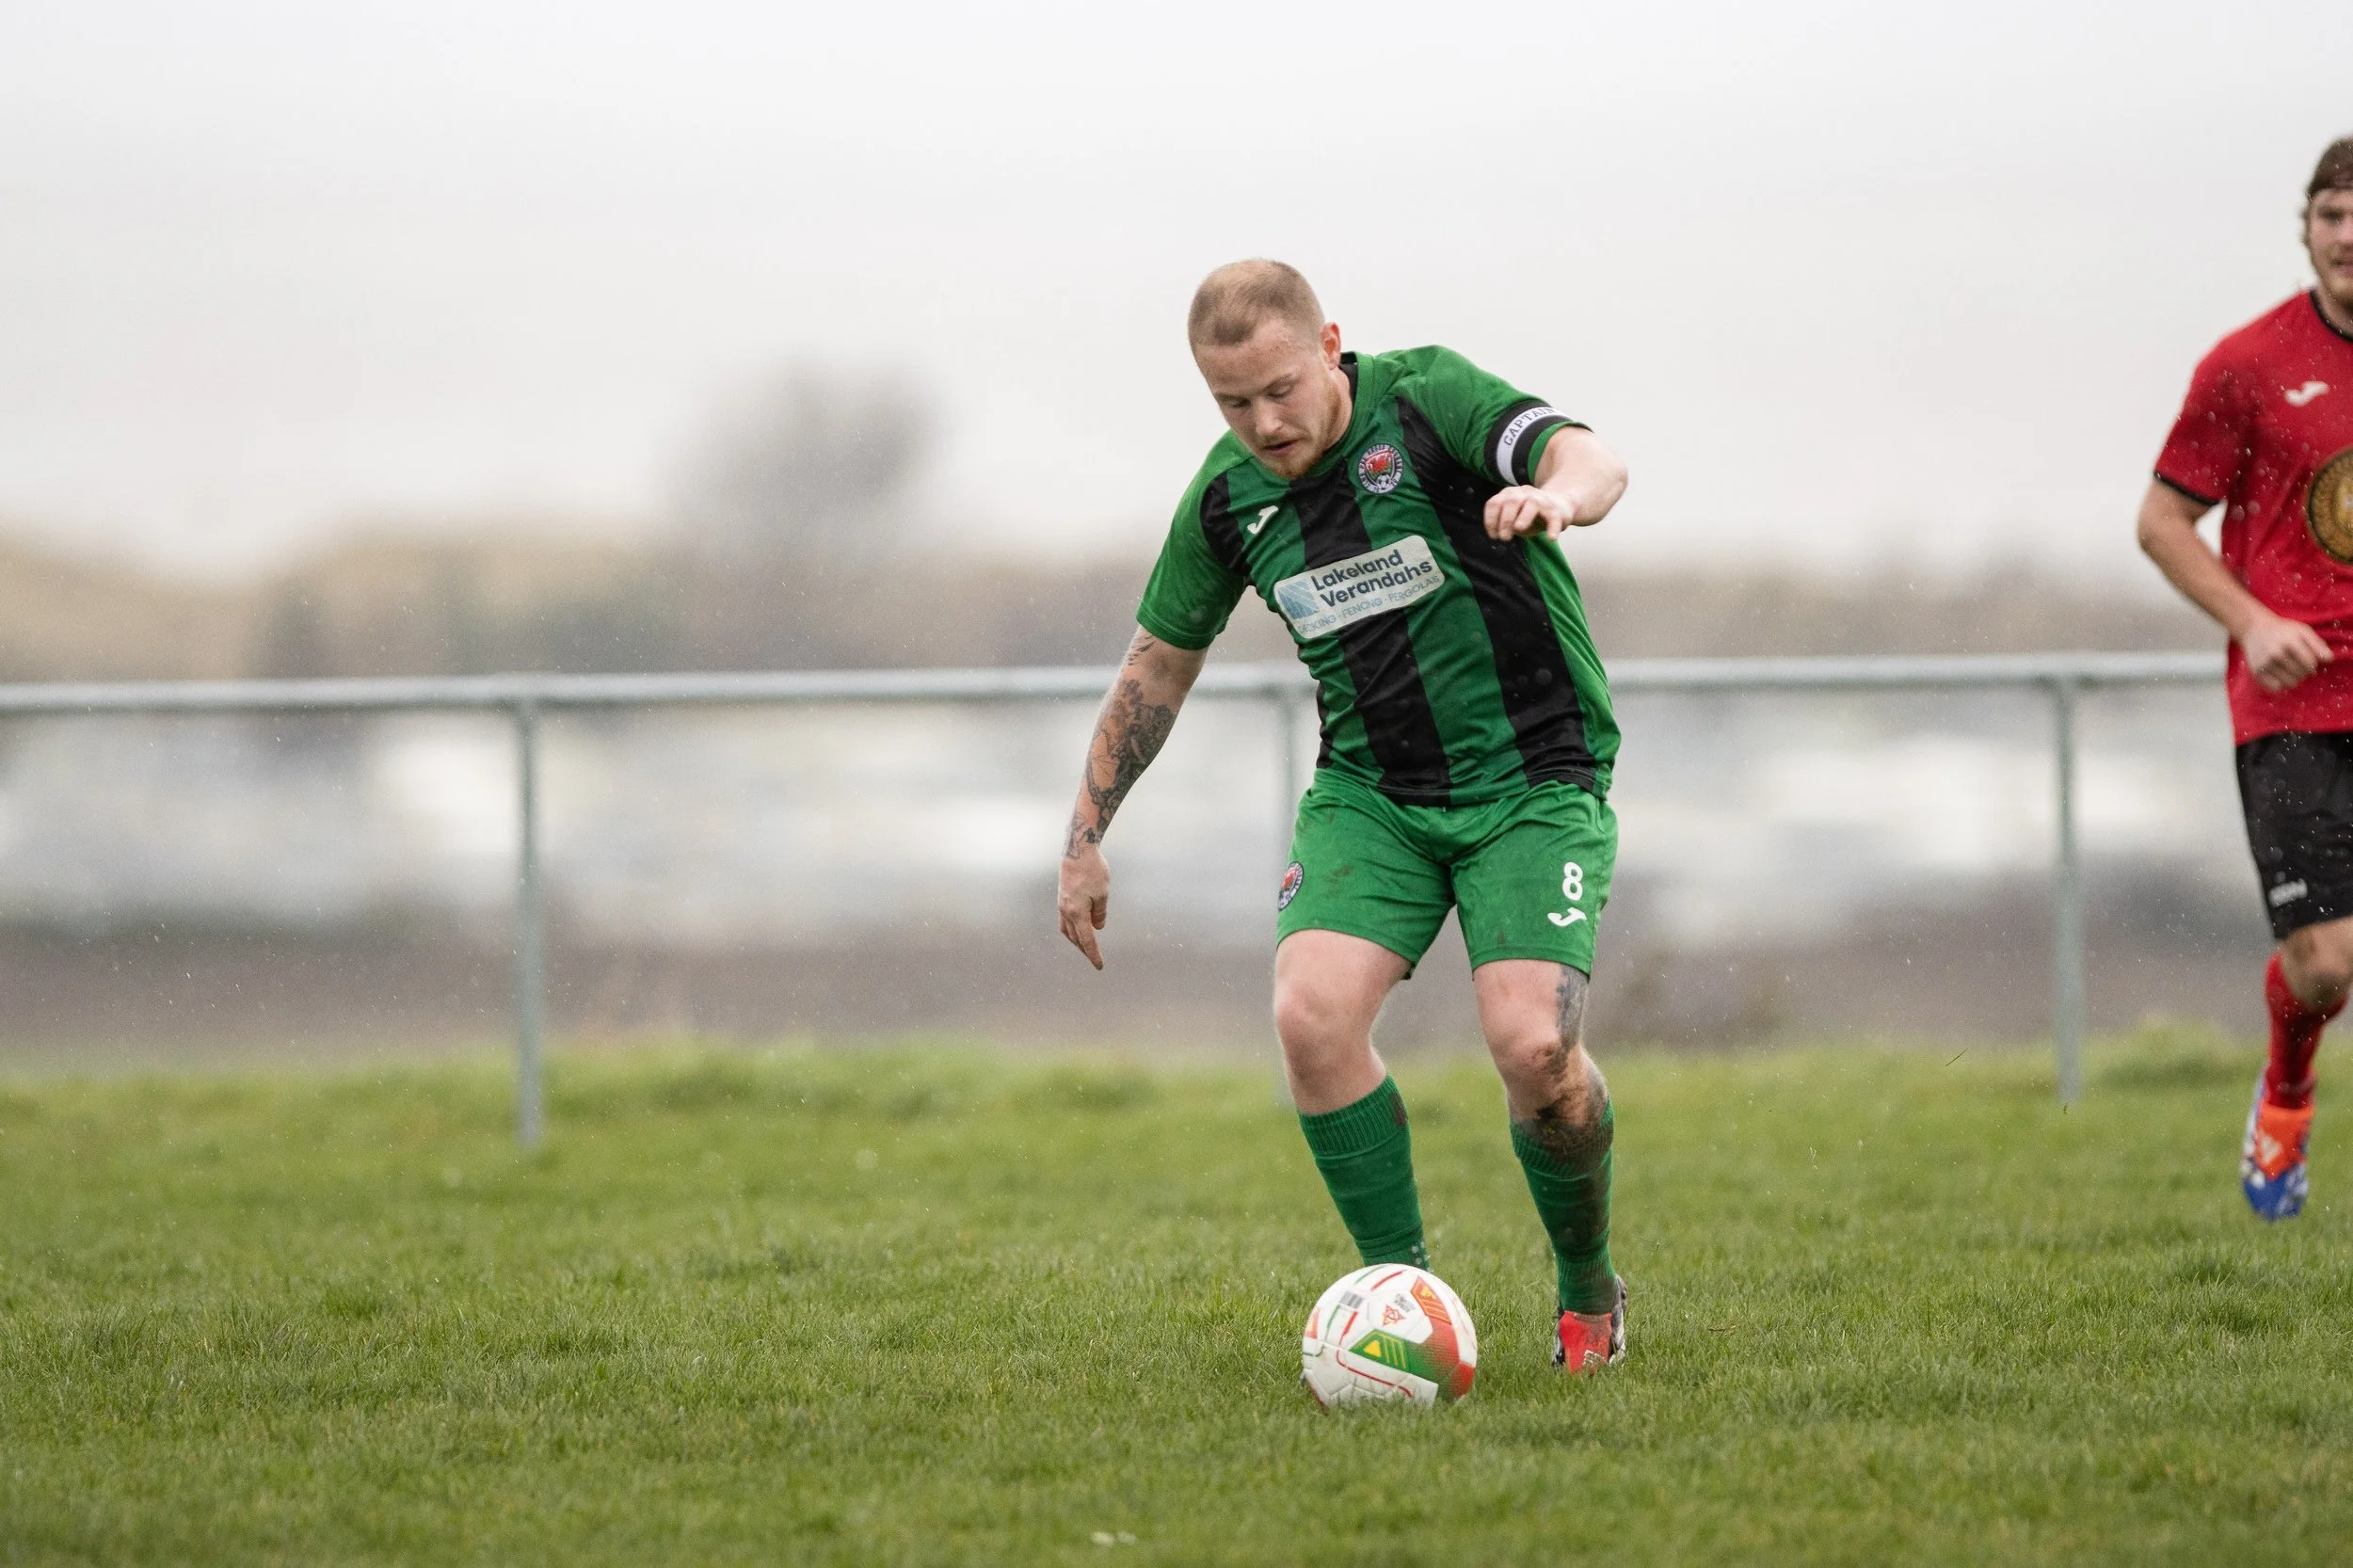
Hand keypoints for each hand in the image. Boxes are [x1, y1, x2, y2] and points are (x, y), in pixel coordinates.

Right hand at [1057, 841, 1110, 969]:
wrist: (1077, 850)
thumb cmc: (1093, 871)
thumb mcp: (1102, 894)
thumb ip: (1100, 913)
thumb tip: (1097, 927)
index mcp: (1077, 913)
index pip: (1087, 940)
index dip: (1094, 954)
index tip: (1100, 966)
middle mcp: (1066, 911)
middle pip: (1075, 938)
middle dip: (1084, 950)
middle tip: (1094, 959)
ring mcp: (1062, 904)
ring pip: (1067, 930)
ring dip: (1076, 940)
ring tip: (1085, 946)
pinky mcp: (1062, 897)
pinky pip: (1064, 920)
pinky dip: (1072, 928)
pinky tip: (1078, 927)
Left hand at [1483, 485, 1575, 540]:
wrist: (1558, 505)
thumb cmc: (1529, 515)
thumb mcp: (1513, 519)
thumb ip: (1505, 524)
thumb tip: (1502, 534)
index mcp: (1509, 495)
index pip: (1495, 503)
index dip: (1491, 519)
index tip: (1493, 536)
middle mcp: (1524, 493)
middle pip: (1512, 502)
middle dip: (1505, 520)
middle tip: (1504, 538)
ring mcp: (1540, 500)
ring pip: (1531, 504)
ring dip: (1523, 518)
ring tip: (1519, 529)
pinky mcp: (1555, 510)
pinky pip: (1554, 517)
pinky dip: (1552, 528)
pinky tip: (1550, 539)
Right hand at [2239, 611, 2334, 692]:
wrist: (2254, 629)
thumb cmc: (2283, 631)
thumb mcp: (2302, 631)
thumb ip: (2317, 644)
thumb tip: (2329, 659)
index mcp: (2289, 642)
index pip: (2310, 663)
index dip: (2312, 663)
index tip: (2308, 659)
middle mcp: (2276, 653)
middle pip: (2301, 674)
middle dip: (2304, 671)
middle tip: (2298, 664)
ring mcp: (2265, 664)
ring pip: (2290, 683)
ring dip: (2294, 679)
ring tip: (2291, 671)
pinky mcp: (2257, 672)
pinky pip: (2276, 688)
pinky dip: (2281, 685)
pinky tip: (2280, 676)